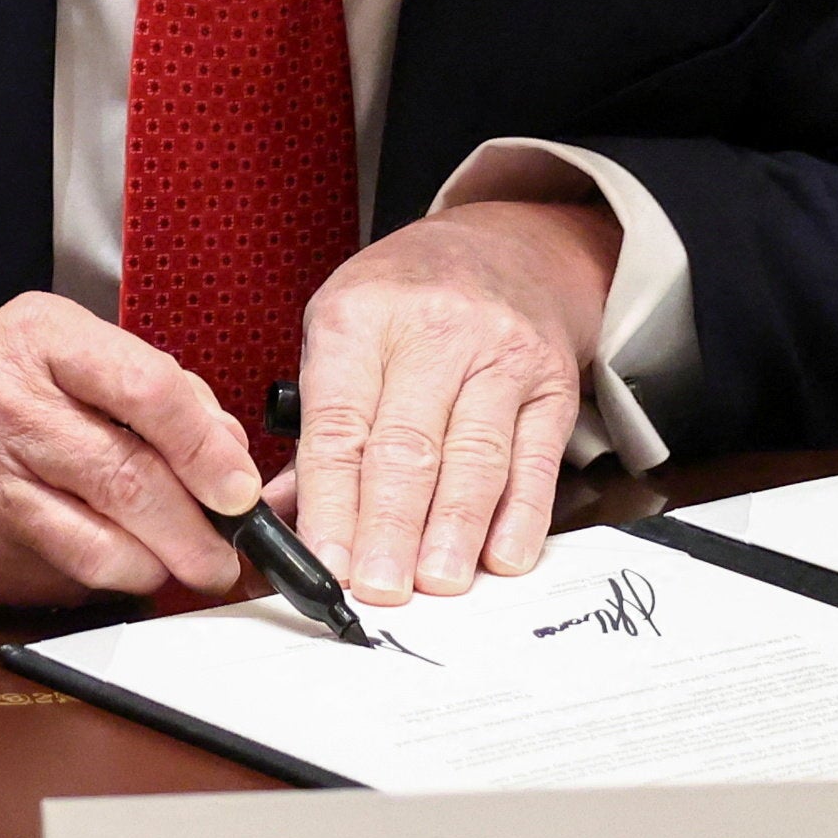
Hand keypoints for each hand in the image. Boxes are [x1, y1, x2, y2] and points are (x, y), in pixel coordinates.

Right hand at [0, 292, 260, 606]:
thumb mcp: (53, 349)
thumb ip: (145, 388)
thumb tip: (225, 458)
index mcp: (35, 342)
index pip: (149, 390)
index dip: (209, 449)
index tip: (239, 489)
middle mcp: (0, 408)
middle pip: (129, 480)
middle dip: (198, 532)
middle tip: (226, 554)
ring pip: (99, 547)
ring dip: (156, 569)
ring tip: (175, 566)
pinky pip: (59, 580)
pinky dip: (97, 580)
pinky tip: (100, 562)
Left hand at [282, 199, 609, 601]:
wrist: (508, 246)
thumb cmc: (406, 299)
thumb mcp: (341, 332)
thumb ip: (315, 426)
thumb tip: (283, 517)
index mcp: (360, 319)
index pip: (340, 425)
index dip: (331, 502)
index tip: (323, 561)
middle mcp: (434, 332)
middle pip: (408, 448)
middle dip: (390, 529)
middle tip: (377, 590)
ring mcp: (501, 356)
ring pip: (475, 458)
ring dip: (453, 532)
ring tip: (435, 585)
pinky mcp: (553, 385)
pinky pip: (535, 459)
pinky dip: (520, 516)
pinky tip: (501, 557)